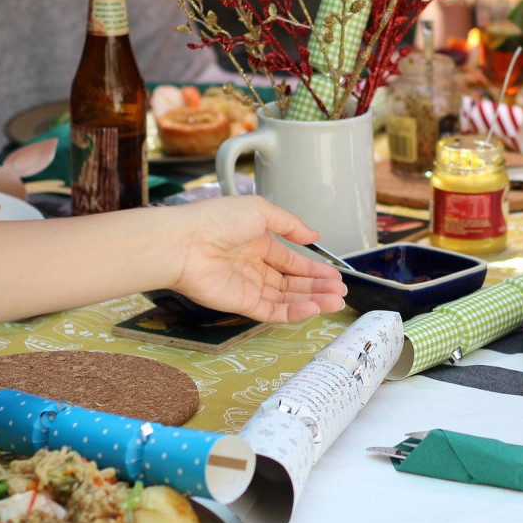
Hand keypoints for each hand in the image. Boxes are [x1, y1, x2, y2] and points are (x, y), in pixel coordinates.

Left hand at [167, 195, 346, 322]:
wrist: (182, 243)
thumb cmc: (215, 220)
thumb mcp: (260, 210)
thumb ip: (290, 224)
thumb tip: (314, 235)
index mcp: (256, 241)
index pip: (291, 260)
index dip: (314, 269)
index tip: (335, 275)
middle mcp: (252, 265)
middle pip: (292, 282)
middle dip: (317, 287)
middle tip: (340, 292)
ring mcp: (247, 286)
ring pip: (286, 298)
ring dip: (312, 300)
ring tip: (335, 302)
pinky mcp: (240, 304)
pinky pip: (272, 311)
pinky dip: (293, 312)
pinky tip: (313, 308)